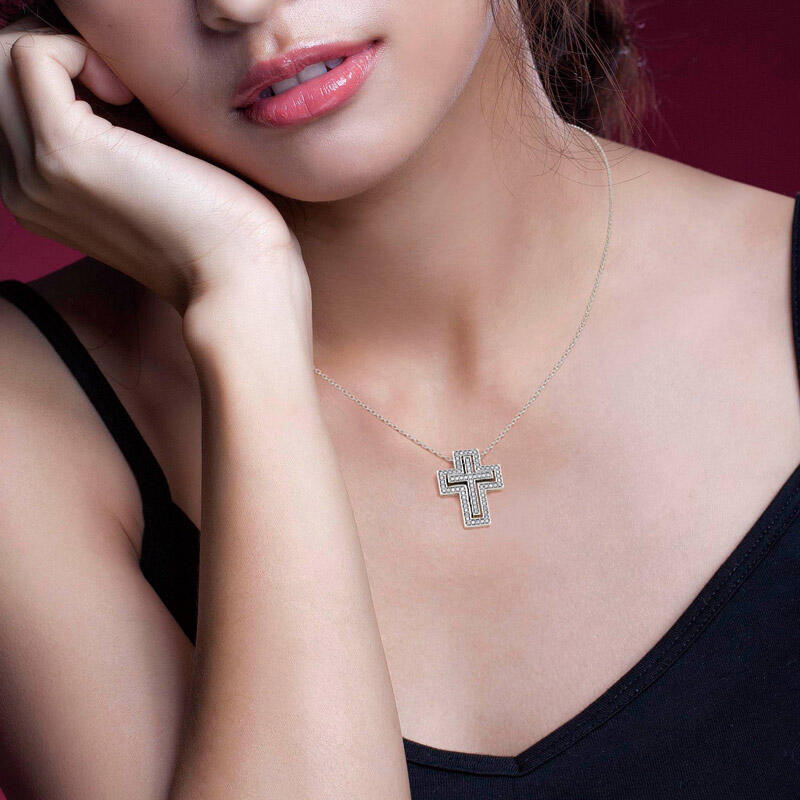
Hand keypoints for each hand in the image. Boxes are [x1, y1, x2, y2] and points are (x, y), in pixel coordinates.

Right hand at [0, 15, 306, 314]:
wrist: (235, 273)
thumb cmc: (213, 222)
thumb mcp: (145, 167)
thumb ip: (111, 126)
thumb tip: (100, 64)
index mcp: (37, 195)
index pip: (8, 100)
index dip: (59, 74)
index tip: (123, 95)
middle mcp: (22, 188)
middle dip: (58, 53)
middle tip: (124, 83)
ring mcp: (37, 171)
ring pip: (4, 59)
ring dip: (68, 51)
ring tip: (128, 92)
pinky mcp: (64, 150)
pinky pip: (31, 55)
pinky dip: (79, 50)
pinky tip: (130, 94)